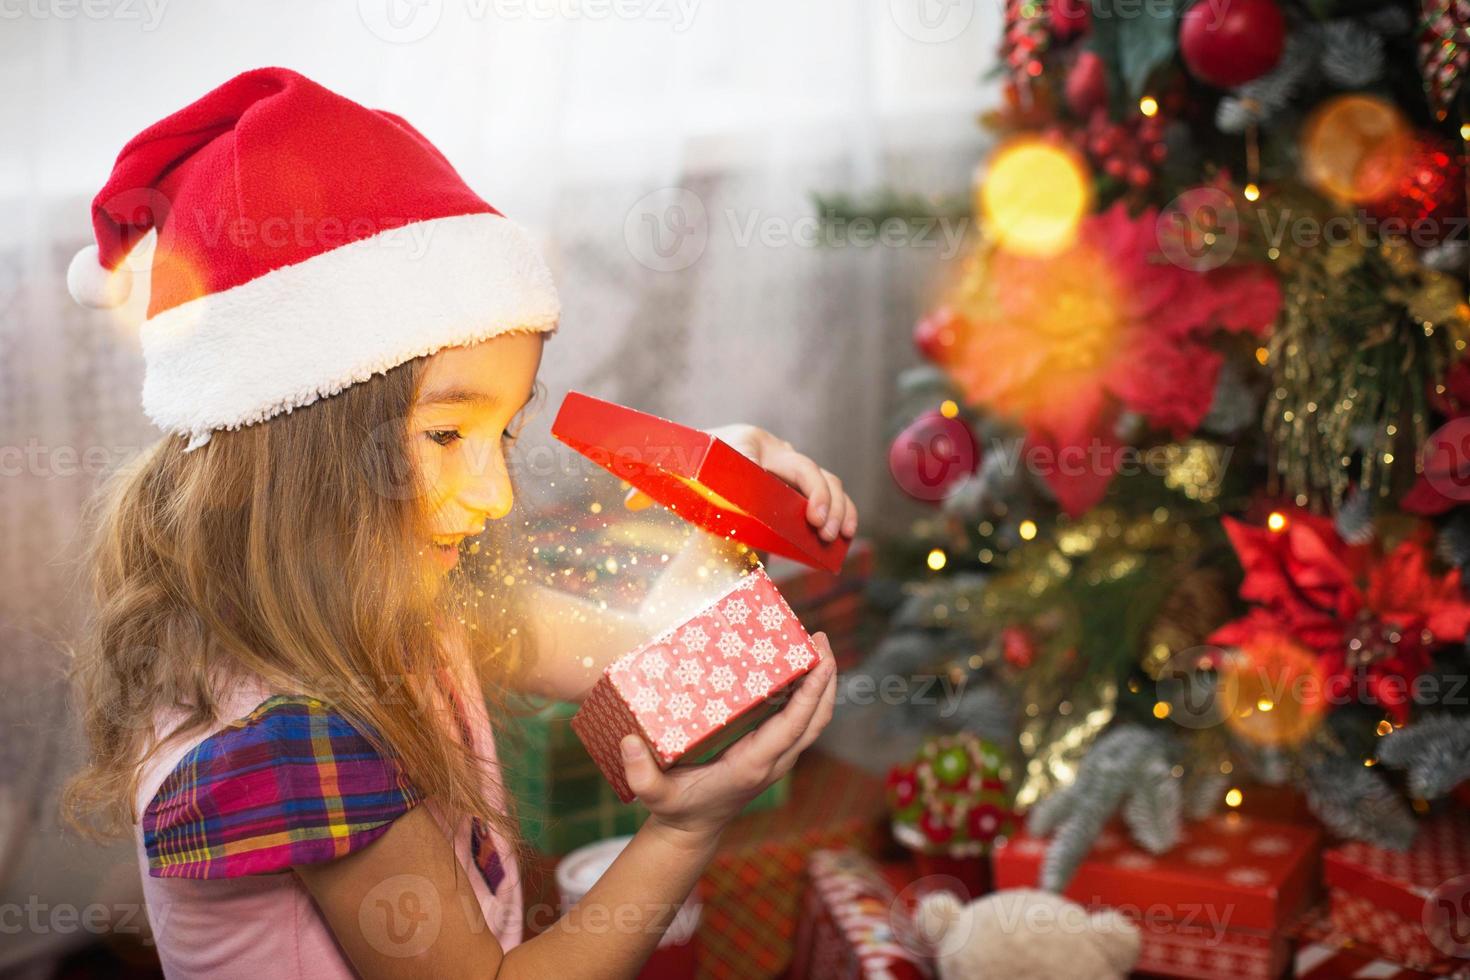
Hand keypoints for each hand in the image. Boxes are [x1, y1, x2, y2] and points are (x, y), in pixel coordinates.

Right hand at [619, 632, 838, 845]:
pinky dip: (807, 694)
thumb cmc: (676, 808)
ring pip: (813, 719)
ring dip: (822, 684)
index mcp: (753, 766)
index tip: (820, 662)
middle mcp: (774, 761)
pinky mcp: (771, 751)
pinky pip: (799, 721)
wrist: (692, 829)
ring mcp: (777, 757)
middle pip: (815, 719)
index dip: (810, 694)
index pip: (793, 727)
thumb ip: (641, 774)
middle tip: (821, 637)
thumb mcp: (656, 796)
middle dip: (826, 679)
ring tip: (816, 644)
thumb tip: (628, 742)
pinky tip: (797, 667)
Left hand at [626, 424, 857, 542]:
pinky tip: (846, 533)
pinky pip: (833, 492)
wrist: (714, 458)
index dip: (766, 475)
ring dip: (835, 506)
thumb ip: (653, 487)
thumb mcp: (676, 477)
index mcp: (741, 442)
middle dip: (816, 496)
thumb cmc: (694, 470)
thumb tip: (630, 500)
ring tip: (833, 536)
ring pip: (825, 478)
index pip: (755, 453)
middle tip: (816, 528)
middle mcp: (772, 449)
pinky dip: (844, 510)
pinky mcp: (805, 482)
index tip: (767, 495)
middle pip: (802, 467)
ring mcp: (792, 464)